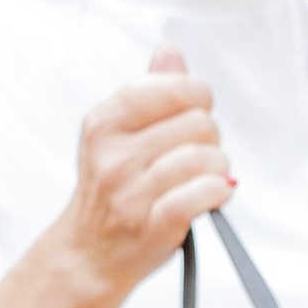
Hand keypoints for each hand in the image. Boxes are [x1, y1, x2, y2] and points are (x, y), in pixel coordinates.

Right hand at [46, 45, 232, 307]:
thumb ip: (149, 94)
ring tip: (207, 178)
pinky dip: (218, 192)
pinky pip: (202, 194)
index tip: (197, 111)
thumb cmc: (113, 192)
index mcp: (105, 123)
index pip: (171, 87)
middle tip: (199, 154)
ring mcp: (131, 192)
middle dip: (210, 137)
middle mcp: (114, 155)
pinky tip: (214, 194)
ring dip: (218, 168)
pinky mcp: (152, 225)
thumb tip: (169, 53)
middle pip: (197, 122)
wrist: (90, 254)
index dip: (197, 95)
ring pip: (204, 158)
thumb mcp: (118, 135)